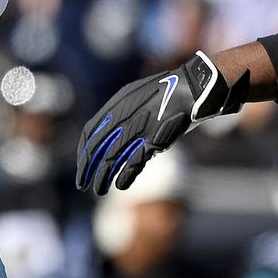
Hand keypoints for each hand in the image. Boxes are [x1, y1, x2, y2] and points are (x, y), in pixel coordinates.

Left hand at [77, 53, 243, 194]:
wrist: (195, 86)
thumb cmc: (168, 90)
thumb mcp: (139, 94)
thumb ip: (124, 110)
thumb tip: (110, 129)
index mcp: (117, 104)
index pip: (90, 131)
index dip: (84, 151)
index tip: (84, 164)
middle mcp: (124, 116)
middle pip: (97, 147)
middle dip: (87, 167)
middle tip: (82, 184)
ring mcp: (139, 128)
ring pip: (112, 157)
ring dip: (103, 176)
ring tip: (98, 190)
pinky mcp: (155, 139)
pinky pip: (135, 161)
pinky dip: (126, 175)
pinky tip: (120, 186)